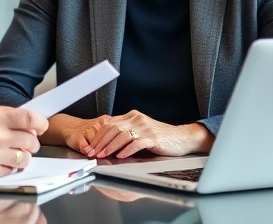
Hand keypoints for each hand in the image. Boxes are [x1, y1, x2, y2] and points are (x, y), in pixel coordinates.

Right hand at [0, 65, 48, 179]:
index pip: (31, 119)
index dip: (40, 122)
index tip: (39, 124)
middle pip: (32, 140)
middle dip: (32, 138)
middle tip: (24, 137)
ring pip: (25, 157)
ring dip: (23, 153)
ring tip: (15, 149)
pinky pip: (12, 170)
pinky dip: (11, 165)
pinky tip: (4, 159)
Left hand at [82, 110, 213, 158]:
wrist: (182, 138)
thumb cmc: (161, 138)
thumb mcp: (141, 132)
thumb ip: (126, 134)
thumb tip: (108, 143)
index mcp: (132, 116)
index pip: (110, 124)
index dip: (98, 136)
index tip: (90, 146)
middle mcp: (137, 119)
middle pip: (113, 129)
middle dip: (100, 142)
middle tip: (93, 152)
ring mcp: (145, 127)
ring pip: (122, 135)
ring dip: (110, 146)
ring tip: (103, 155)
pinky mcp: (153, 137)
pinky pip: (136, 143)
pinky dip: (127, 150)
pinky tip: (120, 156)